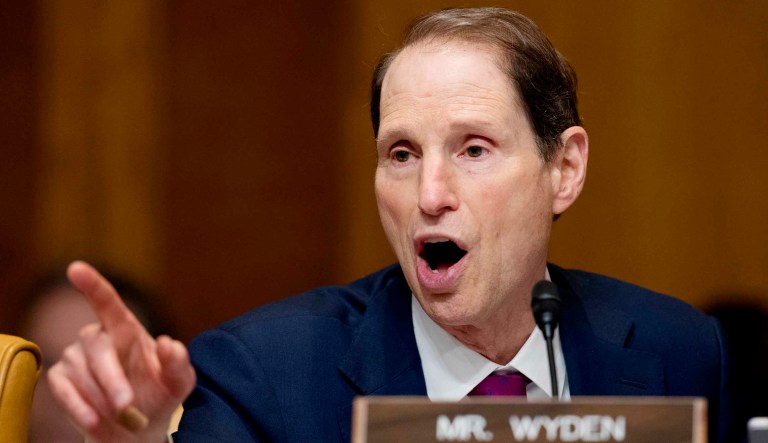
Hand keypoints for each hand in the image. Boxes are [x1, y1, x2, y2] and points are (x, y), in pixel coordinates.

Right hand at [48, 261, 195, 441]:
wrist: (136, 428)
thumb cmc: (160, 395)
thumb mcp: (179, 382)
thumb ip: (178, 363)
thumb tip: (168, 343)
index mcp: (127, 329)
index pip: (108, 302)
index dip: (92, 285)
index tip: (76, 268)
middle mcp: (99, 337)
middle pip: (97, 347)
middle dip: (111, 377)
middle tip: (126, 404)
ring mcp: (76, 357)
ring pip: (82, 373)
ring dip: (103, 398)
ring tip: (123, 415)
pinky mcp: (61, 379)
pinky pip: (64, 390)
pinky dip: (81, 408)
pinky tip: (96, 421)